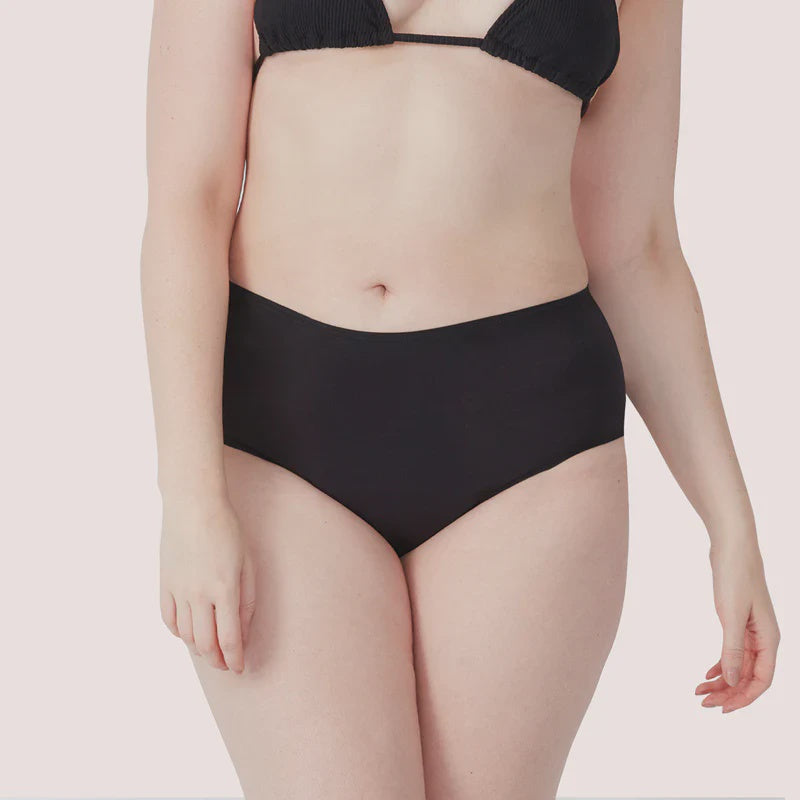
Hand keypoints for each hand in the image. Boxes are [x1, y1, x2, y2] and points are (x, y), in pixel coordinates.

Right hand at [159, 494, 255, 672]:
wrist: (193, 505)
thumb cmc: (227, 529)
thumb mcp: (247, 562)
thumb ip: (247, 599)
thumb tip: (243, 631)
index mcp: (224, 589)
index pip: (229, 638)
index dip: (235, 658)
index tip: (240, 668)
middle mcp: (199, 594)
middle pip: (205, 643)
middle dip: (217, 660)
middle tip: (226, 665)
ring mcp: (178, 590)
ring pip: (185, 635)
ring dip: (199, 649)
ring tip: (210, 651)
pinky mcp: (164, 583)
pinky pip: (168, 619)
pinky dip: (178, 632)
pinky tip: (188, 633)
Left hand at [695, 536, 779, 712]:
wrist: (732, 548)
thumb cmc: (735, 577)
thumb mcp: (731, 615)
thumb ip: (732, 649)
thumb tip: (731, 681)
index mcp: (769, 639)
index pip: (761, 680)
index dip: (743, 698)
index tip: (722, 709)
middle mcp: (764, 639)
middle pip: (749, 677)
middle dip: (728, 693)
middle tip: (703, 702)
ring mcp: (752, 631)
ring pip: (739, 666)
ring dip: (722, 681)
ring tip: (699, 691)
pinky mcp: (739, 622)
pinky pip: (733, 652)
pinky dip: (721, 664)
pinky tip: (707, 674)